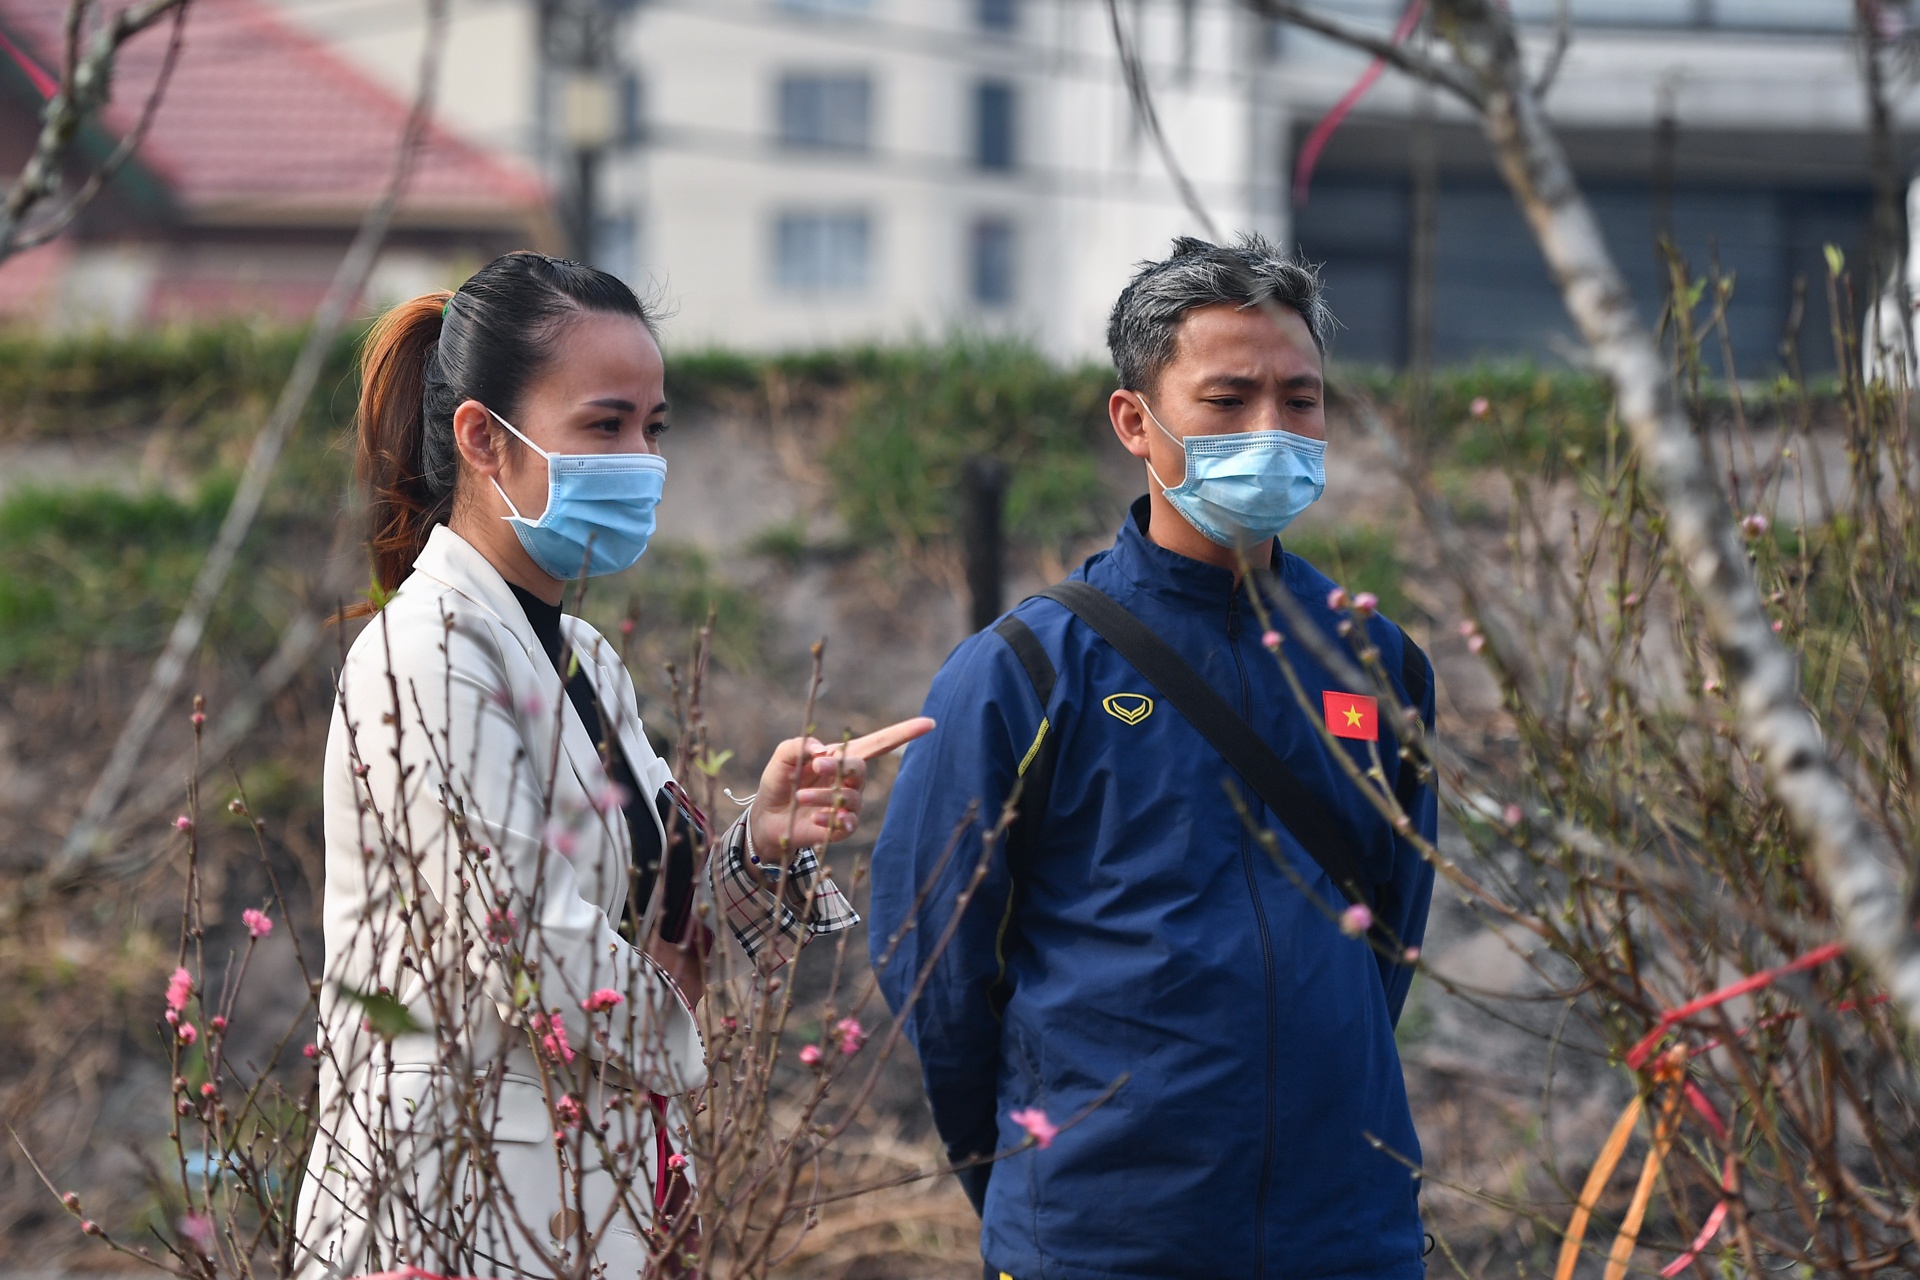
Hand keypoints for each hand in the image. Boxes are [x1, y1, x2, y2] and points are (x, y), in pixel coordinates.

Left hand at [749, 717, 934, 857]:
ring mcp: (848, 805)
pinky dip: (830, 819)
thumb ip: (798, 746)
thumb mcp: (782, 758)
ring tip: (799, 797)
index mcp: (842, 758)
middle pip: (860, 769)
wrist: (767, 818)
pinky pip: (846, 823)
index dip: (905, 733)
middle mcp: (850, 780)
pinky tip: (814, 818)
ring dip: (823, 796)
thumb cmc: (779, 782)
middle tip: (816, 767)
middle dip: (840, 766)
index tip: (929, 723)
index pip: (880, 743)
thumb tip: (822, 752)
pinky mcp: (841, 828)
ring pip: (849, 798)